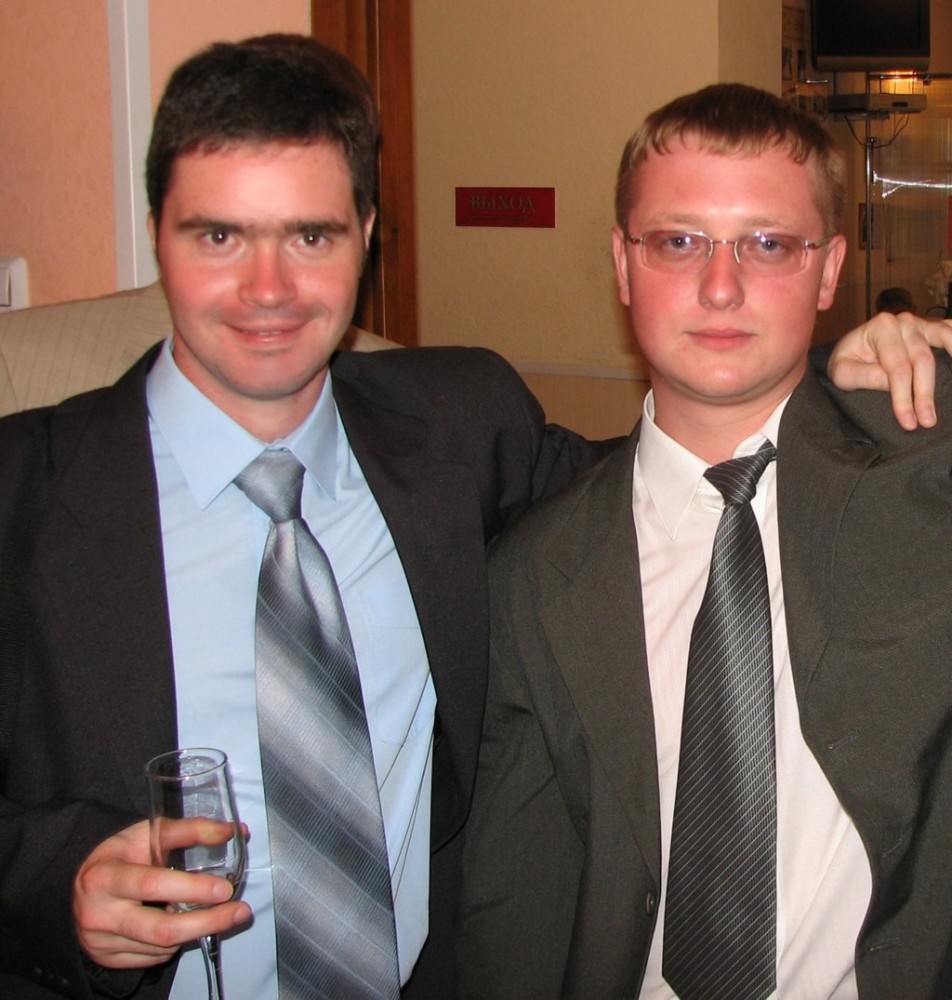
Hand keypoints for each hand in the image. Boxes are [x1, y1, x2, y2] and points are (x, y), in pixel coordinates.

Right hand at [73, 819, 251, 969]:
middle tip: (239, 912)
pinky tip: (185, 926)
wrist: (78, 883)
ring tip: (218, 914)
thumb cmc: (120, 854)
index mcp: (106, 876)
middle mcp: (99, 914)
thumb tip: (231, 831)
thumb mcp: (148, 833)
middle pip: (161, 929)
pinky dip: (175, 943)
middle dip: (207, 922)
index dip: (192, 889)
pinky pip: (152, 957)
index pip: (153, 885)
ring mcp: (100, 942)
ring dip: (196, 931)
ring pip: (161, 946)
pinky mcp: (106, 959)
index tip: (224, 889)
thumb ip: (190, 830)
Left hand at [827, 311, 951, 429]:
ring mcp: (922, 323)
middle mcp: (904, 321)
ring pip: (945, 343)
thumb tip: (892, 384)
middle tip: (928, 421)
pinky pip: (951, 331)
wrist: (852, 347)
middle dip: (925, 394)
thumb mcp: (842, 372)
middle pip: (922, 361)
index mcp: (881, 328)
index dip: (904, 397)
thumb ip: (864, 377)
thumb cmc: (848, 360)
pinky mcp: (934, 328)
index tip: (909, 422)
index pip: (897, 368)